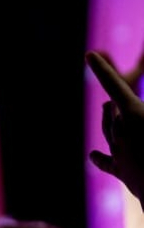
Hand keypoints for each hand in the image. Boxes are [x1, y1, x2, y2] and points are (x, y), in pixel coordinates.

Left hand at [87, 50, 143, 203]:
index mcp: (134, 114)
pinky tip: (92, 155)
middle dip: (115, 102)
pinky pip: (107, 161)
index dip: (102, 69)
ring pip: (109, 132)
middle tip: (112, 96)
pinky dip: (100, 157)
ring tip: (105, 108)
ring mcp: (119, 153)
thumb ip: (141, 109)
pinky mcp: (121, 172)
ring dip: (108, 119)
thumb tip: (126, 106)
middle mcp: (121, 132)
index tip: (88, 55)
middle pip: (114, 111)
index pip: (115, 85)